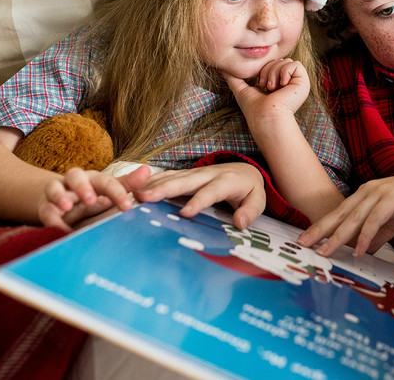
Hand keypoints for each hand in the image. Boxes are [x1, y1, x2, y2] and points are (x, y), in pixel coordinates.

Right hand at [38, 166, 147, 231]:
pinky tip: (58, 228)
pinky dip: (50, 219)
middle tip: (91, 200)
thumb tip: (147, 170)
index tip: (128, 207)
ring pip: (54, 188)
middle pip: (75, 175)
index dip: (117, 193)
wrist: (63, 202)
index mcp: (94, 179)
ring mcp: (58, 192)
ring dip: (59, 196)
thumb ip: (128, 184)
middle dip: (82, 187)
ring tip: (66, 206)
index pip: (106, 181)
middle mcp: (75, 182)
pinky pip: (45, 210)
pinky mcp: (45, 206)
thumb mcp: (109, 191)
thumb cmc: (92, 196)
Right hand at [131, 162, 265, 229]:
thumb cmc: (249, 189)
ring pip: (172, 177)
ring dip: (153, 184)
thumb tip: (239, 223)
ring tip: (135, 195)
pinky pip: (167, 176)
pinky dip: (151, 182)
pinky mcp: (185, 174)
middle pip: (184, 181)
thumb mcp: (258, 200)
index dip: (198, 202)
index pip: (211, 192)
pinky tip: (136, 189)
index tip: (185, 213)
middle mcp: (207, 174)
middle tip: (146, 198)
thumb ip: (251, 211)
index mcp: (226, 181)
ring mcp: (194, 173)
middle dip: (164, 189)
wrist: (244, 170)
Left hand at [222, 58, 308, 124]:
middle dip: (268, 71)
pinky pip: (295, 64)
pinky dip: (284, 72)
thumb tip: (220, 67)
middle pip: (279, 60)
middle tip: (266, 86)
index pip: (273, 63)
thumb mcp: (241, 89)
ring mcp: (297, 82)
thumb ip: (233, 77)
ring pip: (286, 61)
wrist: (265, 117)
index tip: (260, 84)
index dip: (264, 69)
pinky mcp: (303, 82)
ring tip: (272, 88)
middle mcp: (290, 82)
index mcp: (279, 83)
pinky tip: (282, 86)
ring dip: (274, 73)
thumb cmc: (254, 109)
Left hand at [297, 168, 393, 256]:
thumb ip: (377, 235)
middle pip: (339, 214)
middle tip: (303, 244)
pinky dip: (366, 236)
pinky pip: (375, 220)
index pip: (339, 213)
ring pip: (353, 218)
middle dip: (320, 230)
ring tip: (325, 251)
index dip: (321, 226)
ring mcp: (380, 193)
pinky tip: (360, 251)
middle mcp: (368, 191)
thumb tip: (364, 251)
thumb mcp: (392, 222)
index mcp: (365, 195)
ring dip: (338, 236)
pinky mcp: (393, 199)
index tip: (306, 239)